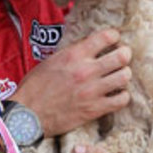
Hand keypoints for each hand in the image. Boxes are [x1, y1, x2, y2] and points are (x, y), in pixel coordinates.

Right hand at [12, 29, 131, 137]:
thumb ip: (72, 53)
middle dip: (124, 55)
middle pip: (122, 56)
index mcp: (73, 55)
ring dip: (124, 75)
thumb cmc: (34, 88)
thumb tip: (89, 47)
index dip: (114, 36)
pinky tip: (115, 95)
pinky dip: (122, 96)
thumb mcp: (51, 61)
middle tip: (121, 57)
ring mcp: (92, 91)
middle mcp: (85, 70)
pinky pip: (122, 100)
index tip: (114, 39)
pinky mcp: (94, 109)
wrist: (27, 115)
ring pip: (125, 76)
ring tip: (118, 77)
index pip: (106, 36)